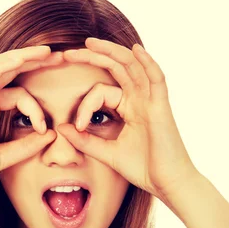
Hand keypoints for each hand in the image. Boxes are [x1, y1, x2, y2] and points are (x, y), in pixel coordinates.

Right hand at [0, 47, 61, 196]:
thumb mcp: (5, 156)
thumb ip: (26, 146)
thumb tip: (51, 135)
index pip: (16, 94)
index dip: (35, 108)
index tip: (45, 129)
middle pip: (9, 70)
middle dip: (34, 62)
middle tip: (59, 57)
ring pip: (0, 66)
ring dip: (24, 56)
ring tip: (47, 52)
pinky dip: (5, 65)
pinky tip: (23, 59)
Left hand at [58, 38, 198, 199]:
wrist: (167, 184)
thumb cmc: (143, 169)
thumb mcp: (107, 153)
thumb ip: (85, 140)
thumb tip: (61, 128)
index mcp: (129, 108)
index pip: (101, 91)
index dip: (84, 105)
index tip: (75, 125)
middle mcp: (140, 99)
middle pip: (116, 68)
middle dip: (92, 58)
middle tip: (67, 53)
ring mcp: (151, 101)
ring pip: (132, 66)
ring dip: (112, 52)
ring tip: (90, 42)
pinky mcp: (161, 107)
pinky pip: (157, 78)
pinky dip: (148, 62)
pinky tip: (136, 49)